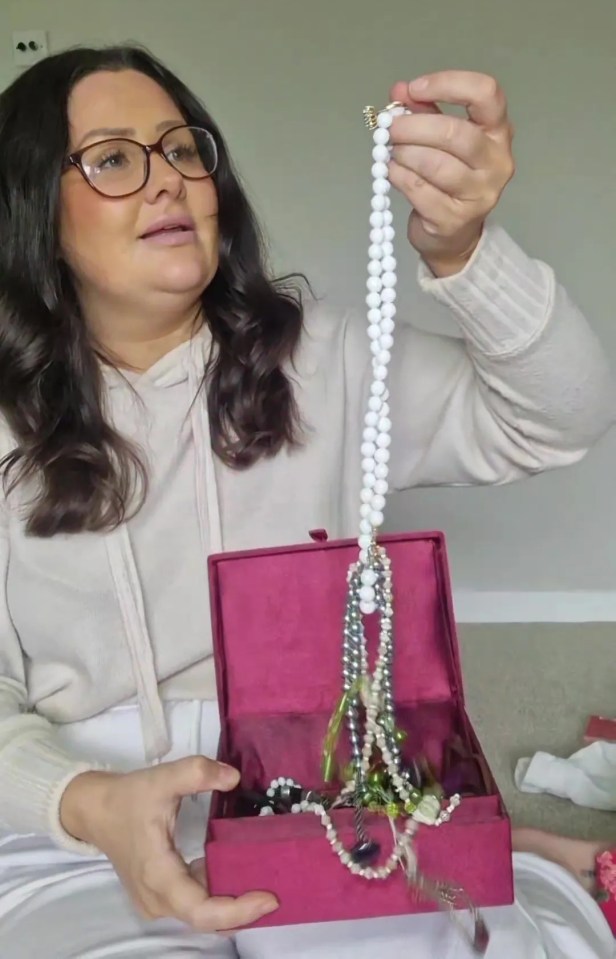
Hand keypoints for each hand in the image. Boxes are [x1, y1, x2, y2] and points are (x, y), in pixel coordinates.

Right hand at [60, 757, 277, 930]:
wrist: (95, 809)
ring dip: (231, 903)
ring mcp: (155, 901)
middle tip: (275, 890)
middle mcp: (157, 898)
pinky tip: (237, 874)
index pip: (202, 910)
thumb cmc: (128, 797)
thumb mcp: (162, 778)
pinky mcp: (157, 895)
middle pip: (205, 918)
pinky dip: (217, 894)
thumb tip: (234, 777)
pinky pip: (193, 903)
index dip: (237, 911)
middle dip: (241, 910)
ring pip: (200, 913)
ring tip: (263, 882)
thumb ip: (197, 772)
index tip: (269, 898)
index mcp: (158, 875)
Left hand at [387, 70, 514, 275]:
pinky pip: (420, 190)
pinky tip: (392, 171)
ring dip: (405, 153)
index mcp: (498, 132)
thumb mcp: (440, 139)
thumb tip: (399, 90)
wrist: (453, 235)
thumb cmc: (448, 180)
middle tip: (390, 127)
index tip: (415, 89)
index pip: (486, 93)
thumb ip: (424, 111)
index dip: (448, 84)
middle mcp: (496, 162)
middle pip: (455, 133)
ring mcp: (479, 194)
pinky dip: (399, 176)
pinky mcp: (455, 219)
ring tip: (392, 151)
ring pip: (436, 164)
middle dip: (414, 126)